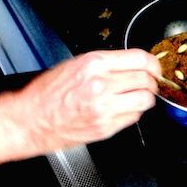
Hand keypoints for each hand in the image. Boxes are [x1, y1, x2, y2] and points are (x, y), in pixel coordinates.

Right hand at [15, 48, 161, 151]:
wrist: (31, 119)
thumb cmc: (48, 92)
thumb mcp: (76, 63)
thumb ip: (105, 62)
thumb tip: (130, 63)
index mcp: (94, 63)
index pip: (140, 58)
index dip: (153, 63)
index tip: (154, 66)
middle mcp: (102, 84)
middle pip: (145, 79)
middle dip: (151, 80)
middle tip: (148, 81)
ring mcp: (105, 108)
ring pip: (145, 100)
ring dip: (145, 97)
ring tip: (137, 95)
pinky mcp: (105, 128)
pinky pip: (133, 118)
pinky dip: (133, 112)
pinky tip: (123, 108)